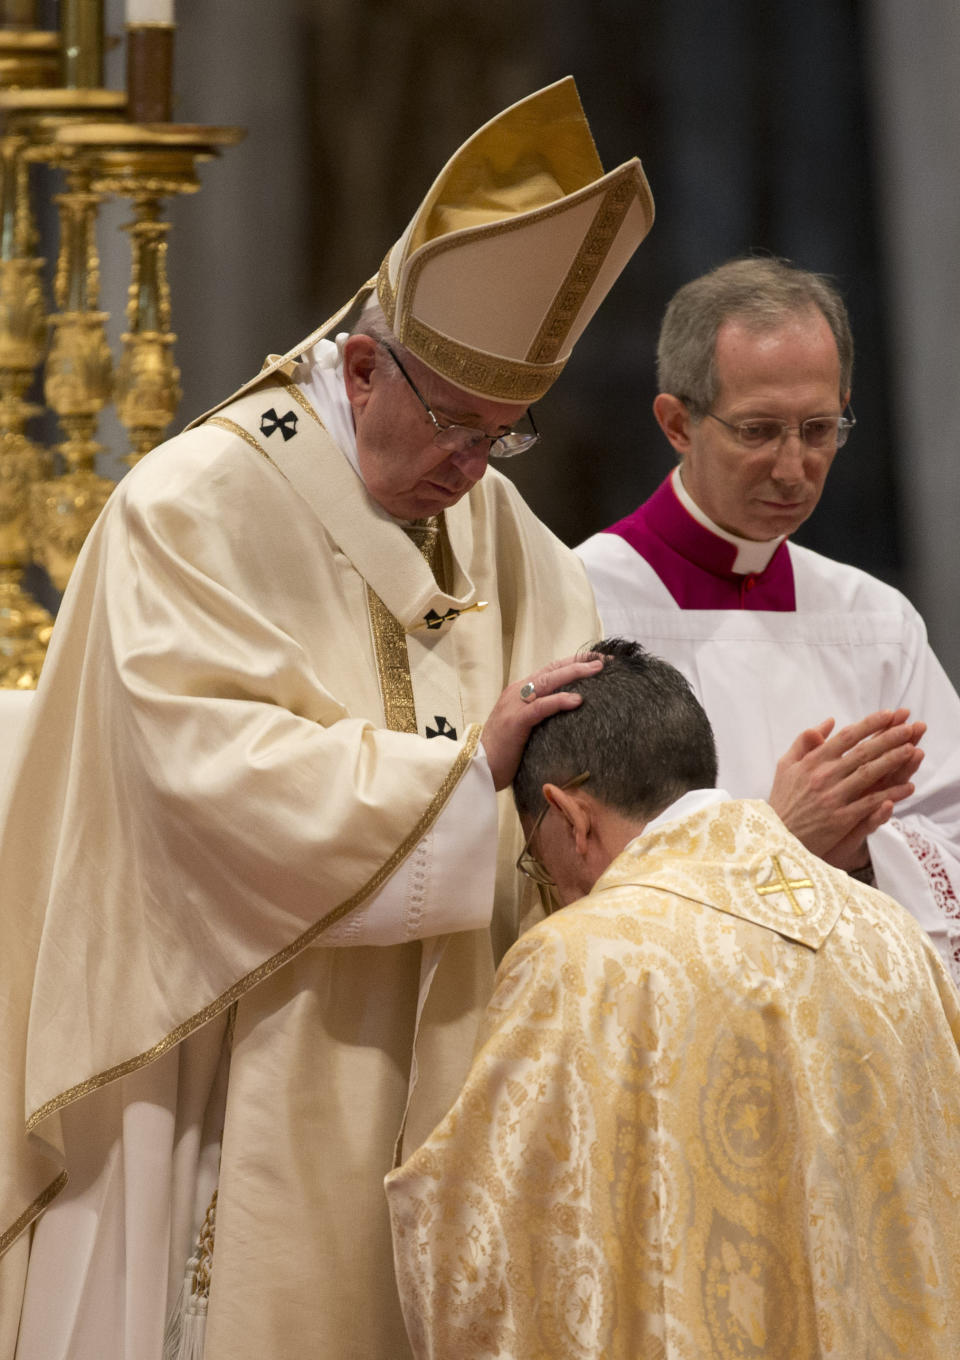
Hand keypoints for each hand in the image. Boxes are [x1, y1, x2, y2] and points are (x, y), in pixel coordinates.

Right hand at [481, 654, 602, 790]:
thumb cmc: (504, 751)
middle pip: (552, 670)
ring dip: (574, 673)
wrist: (477, 766)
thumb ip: (543, 715)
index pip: (551, 670)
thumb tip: (572, 713)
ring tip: (597, 671)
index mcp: (520, 691)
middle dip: (580, 662)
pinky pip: (540, 706)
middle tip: (605, 661)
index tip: (598, 660)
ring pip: (548, 681)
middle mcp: (517, 691)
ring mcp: (515, 704)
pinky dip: (559, 700)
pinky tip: (577, 700)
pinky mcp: (515, 721)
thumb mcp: (526, 727)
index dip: (574, 662)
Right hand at [768, 708, 925, 870]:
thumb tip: (829, 722)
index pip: (846, 737)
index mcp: (811, 762)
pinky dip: (890, 794)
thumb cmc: (783, 800)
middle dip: (888, 738)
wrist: (777, 837)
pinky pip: (870, 803)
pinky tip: (907, 787)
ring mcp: (832, 797)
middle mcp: (823, 776)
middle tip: (909, 728)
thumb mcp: (786, 766)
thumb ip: (804, 742)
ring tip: (913, 750)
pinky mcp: (840, 819)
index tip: (889, 715)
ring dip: (893, 761)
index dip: (869, 724)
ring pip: (869, 774)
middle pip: (862, 752)